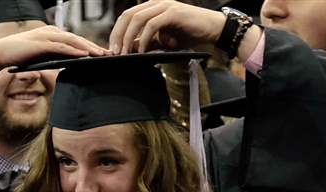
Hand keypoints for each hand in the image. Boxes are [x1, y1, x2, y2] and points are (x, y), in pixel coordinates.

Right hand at [0, 25, 107, 69]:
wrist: (0, 53)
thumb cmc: (20, 56)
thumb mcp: (40, 56)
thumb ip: (53, 57)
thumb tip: (67, 64)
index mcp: (52, 34)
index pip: (75, 40)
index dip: (90, 46)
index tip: (102, 54)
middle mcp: (51, 32)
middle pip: (77, 39)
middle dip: (93, 47)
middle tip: (108, 54)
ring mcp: (47, 37)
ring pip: (72, 42)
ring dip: (88, 48)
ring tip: (100, 55)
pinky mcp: (42, 44)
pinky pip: (62, 47)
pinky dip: (74, 51)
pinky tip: (84, 56)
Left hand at [109, 0, 225, 53]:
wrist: (212, 30)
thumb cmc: (189, 35)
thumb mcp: (164, 42)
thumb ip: (148, 43)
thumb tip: (131, 50)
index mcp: (152, 8)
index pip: (127, 16)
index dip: (117, 31)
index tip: (112, 49)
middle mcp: (156, 3)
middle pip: (128, 15)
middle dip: (118, 34)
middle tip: (114, 51)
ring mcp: (164, 6)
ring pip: (138, 19)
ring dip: (129, 37)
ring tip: (125, 53)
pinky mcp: (173, 12)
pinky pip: (152, 24)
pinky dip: (145, 38)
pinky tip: (142, 51)